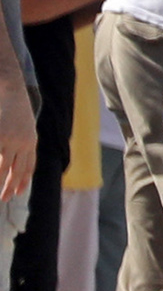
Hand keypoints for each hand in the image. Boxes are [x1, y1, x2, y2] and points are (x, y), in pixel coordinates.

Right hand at [0, 79, 33, 210]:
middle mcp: (24, 143)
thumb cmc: (16, 110)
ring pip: (3, 166)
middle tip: (3, 199)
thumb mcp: (25, 128)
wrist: (13, 91)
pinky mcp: (0, 136)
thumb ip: (24, 143)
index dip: (23, 181)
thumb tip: (16, 160)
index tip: (17, 193)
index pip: (29, 166)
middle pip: (17, 170)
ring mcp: (10, 139)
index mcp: (31, 141)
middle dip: (10, 186)